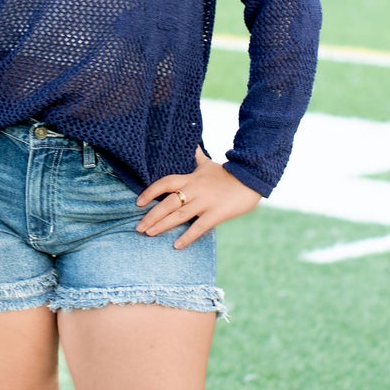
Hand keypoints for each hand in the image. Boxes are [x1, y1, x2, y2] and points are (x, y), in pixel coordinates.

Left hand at [136, 147, 260, 248]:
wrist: (251, 178)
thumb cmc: (227, 173)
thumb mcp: (208, 163)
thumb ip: (197, 157)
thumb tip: (192, 143)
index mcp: (191, 178)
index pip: (165, 183)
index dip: (150, 192)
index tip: (138, 202)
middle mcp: (195, 190)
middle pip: (168, 202)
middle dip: (152, 215)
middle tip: (138, 227)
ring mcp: (205, 202)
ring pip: (179, 215)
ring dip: (162, 225)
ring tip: (149, 234)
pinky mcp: (217, 213)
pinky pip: (199, 227)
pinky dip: (187, 237)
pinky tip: (176, 245)